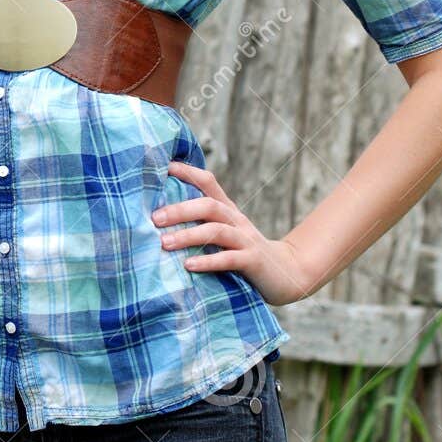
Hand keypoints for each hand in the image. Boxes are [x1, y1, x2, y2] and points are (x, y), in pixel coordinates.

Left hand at [153, 159, 313, 305]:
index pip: (208, 183)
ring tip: (164, 243)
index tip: (163, 168)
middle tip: (155, 218)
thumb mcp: (224, 234)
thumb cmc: (244, 253)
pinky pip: (230, 259)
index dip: (188, 172)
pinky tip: (188, 265)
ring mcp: (246, 240)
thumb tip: (159, 220)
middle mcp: (237, 220)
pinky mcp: (253, 262)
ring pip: (217, 231)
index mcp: (228, 211)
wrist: (286, 274)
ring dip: (189, 236)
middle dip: (180, 210)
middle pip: (209, 205)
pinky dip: (208, 261)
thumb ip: (200, 225)